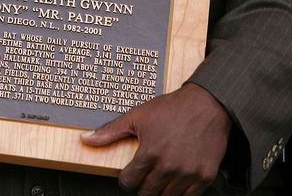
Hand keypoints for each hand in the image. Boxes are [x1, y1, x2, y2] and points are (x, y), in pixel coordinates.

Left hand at [81, 83, 230, 195]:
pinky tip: (177, 180)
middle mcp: (168, 166)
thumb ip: (110, 131)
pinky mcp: (204, 176)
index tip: (131, 173)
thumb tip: (86, 139)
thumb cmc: (172, 108)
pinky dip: (180, 193)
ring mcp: (187, 173)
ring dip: (161, 190)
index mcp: (149, 152)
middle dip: (143, 186)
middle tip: (147, 174)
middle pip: (147, 193)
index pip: (129, 182)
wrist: (206, 104)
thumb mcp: (137, 115)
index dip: (127, 179)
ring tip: (161, 176)